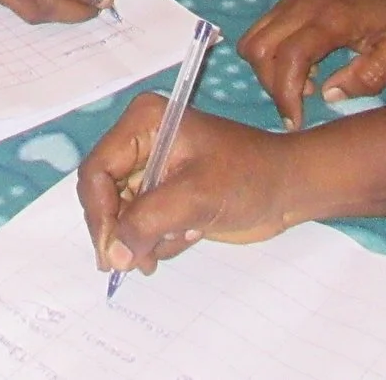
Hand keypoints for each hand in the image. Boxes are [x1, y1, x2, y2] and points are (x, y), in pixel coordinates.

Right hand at [79, 94, 300, 276]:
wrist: (287, 189)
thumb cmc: (247, 178)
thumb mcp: (195, 196)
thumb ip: (147, 222)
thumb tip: (113, 255)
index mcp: (143, 123)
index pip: (98, 170)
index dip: (100, 213)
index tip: (112, 252)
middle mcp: (140, 141)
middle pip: (104, 194)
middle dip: (122, 230)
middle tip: (139, 263)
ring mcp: (152, 168)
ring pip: (121, 215)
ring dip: (146, 237)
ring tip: (182, 236)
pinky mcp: (164, 193)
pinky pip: (141, 224)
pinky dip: (159, 239)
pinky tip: (190, 234)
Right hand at [239, 0, 385, 129]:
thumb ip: (369, 77)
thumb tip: (328, 95)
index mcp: (332, 20)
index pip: (292, 56)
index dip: (286, 93)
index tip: (296, 122)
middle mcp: (301, 8)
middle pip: (261, 51)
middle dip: (273, 87)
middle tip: (299, 105)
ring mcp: (287, 4)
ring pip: (252, 43)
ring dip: (267, 73)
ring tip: (299, 85)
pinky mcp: (282, 7)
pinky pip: (257, 36)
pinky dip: (267, 59)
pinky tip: (297, 68)